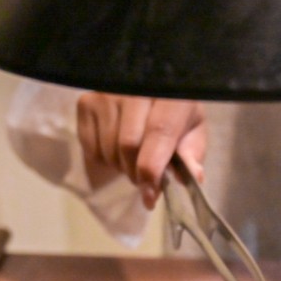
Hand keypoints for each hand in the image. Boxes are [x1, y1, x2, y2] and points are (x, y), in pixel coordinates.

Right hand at [75, 93, 206, 207]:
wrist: (149, 85)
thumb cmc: (175, 111)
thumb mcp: (192, 128)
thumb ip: (192, 153)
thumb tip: (194, 176)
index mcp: (169, 93)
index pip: (159, 132)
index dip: (153, 169)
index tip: (151, 195)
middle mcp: (134, 88)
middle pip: (128, 144)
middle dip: (136, 173)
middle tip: (147, 179)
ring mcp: (106, 94)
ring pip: (109, 149)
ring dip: (121, 167)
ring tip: (133, 160)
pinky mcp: (86, 103)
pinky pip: (91, 148)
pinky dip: (105, 160)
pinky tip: (117, 148)